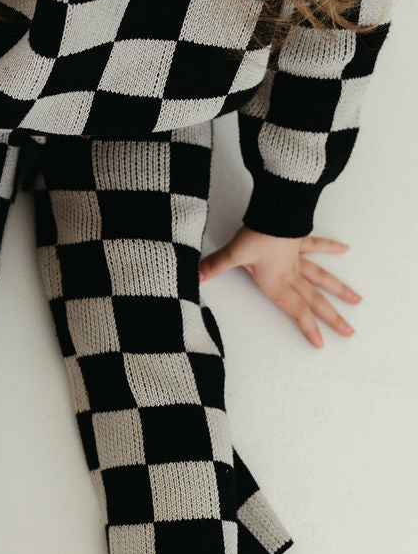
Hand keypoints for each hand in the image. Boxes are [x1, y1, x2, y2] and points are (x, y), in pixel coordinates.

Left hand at [198, 227, 361, 348]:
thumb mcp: (233, 254)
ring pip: (322, 277)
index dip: (308, 328)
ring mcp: (297, 258)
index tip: (321, 344)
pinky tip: (344, 249)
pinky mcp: (299, 241)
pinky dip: (330, 247)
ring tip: (357, 300)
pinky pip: (316, 246)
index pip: (296, 311)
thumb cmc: (257, 234)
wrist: (275, 209)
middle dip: (332, 318)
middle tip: (349, 332)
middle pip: (315, 300)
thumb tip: (195, 277)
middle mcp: (291, 274)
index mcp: (277, 283)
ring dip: (339, 289)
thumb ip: (215, 267)